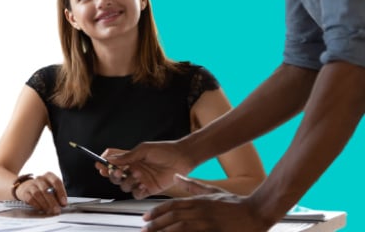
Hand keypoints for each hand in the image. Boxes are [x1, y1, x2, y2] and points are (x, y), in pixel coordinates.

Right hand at [16, 172, 67, 214]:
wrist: (27, 188)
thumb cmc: (43, 189)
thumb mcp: (52, 188)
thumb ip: (58, 195)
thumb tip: (62, 204)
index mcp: (49, 176)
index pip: (56, 181)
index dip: (61, 193)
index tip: (63, 203)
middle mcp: (39, 179)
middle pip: (46, 189)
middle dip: (53, 201)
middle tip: (57, 210)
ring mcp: (31, 185)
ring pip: (38, 194)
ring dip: (45, 204)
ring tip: (49, 211)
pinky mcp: (24, 192)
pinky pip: (30, 198)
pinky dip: (37, 205)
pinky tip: (41, 209)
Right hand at [105, 141, 193, 198]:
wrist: (182, 159)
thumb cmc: (164, 150)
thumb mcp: (144, 150)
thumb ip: (127, 156)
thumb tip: (111, 159)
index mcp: (130, 159)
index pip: (112, 161)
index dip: (104, 163)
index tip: (100, 164)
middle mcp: (133, 170)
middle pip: (115, 176)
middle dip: (112, 175)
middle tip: (115, 172)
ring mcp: (140, 180)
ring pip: (124, 186)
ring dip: (127, 182)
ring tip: (137, 175)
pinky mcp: (149, 189)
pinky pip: (137, 194)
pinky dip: (137, 192)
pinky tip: (142, 185)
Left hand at [140, 178, 272, 231]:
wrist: (257, 212)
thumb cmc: (234, 203)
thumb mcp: (211, 191)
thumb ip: (192, 186)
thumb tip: (175, 176)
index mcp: (198, 201)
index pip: (172, 205)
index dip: (156, 211)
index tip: (145, 218)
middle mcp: (201, 211)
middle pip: (173, 217)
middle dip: (156, 224)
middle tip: (144, 229)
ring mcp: (208, 223)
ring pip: (180, 227)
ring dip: (165, 231)